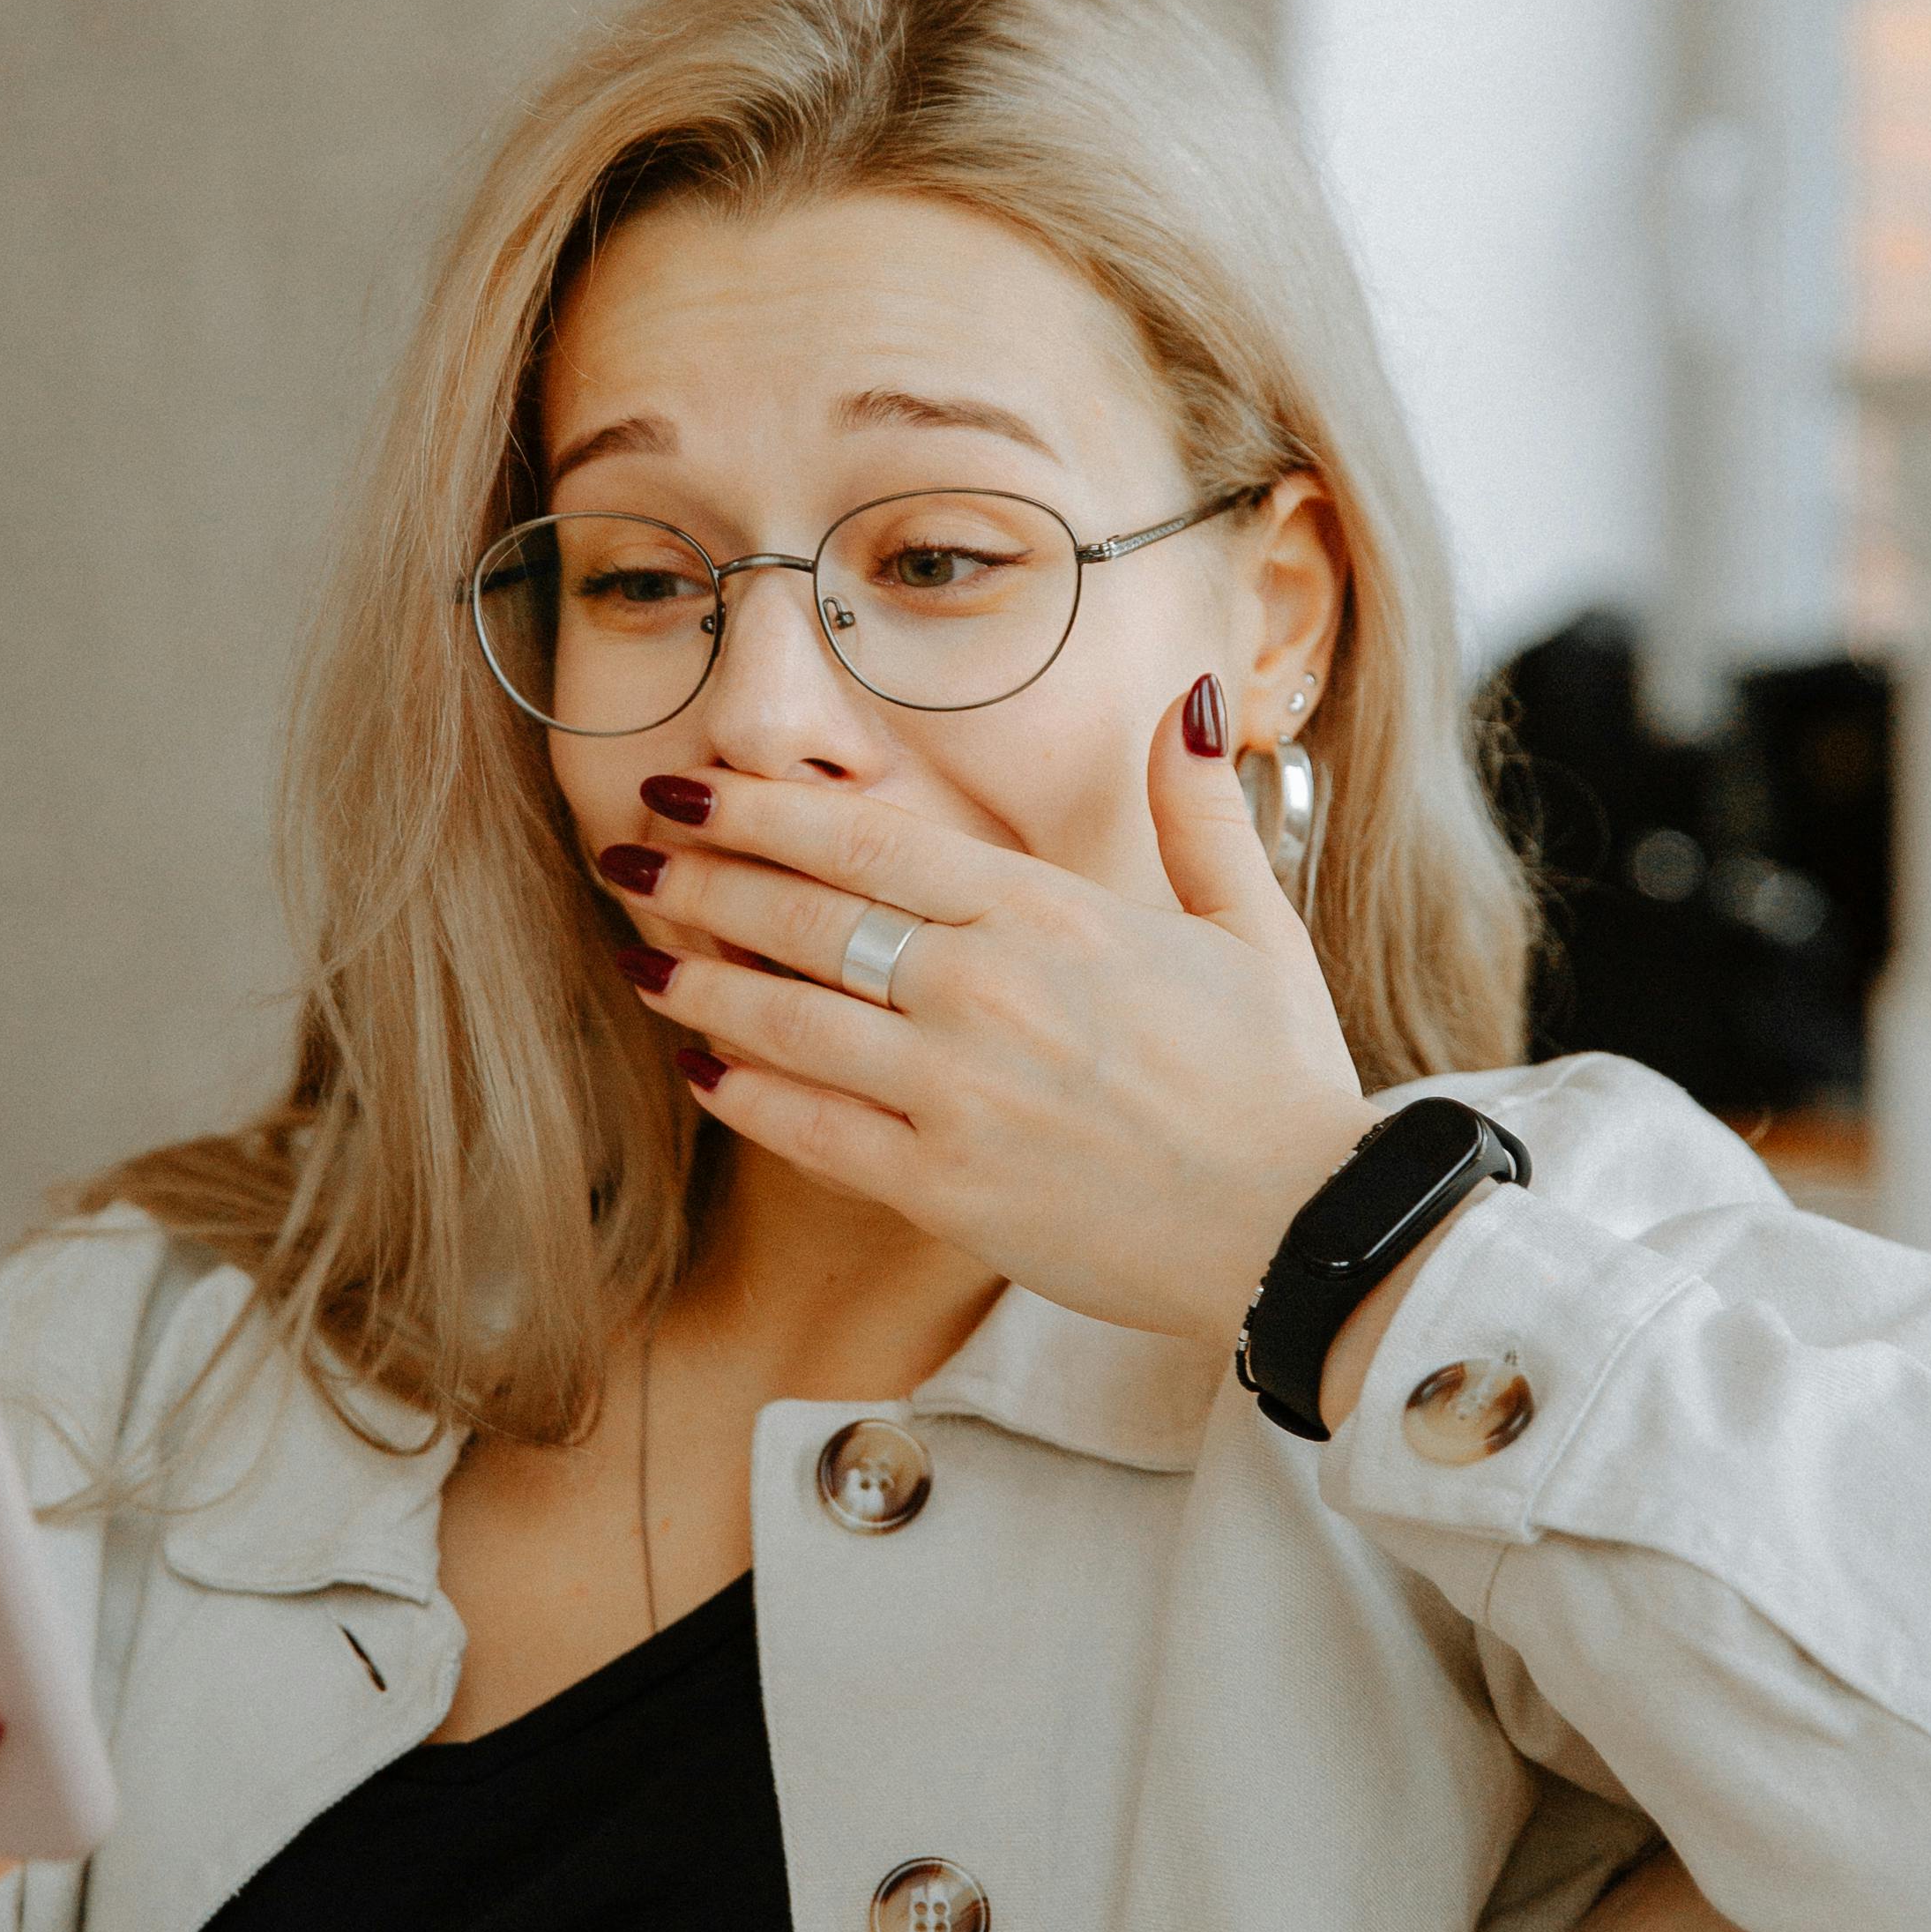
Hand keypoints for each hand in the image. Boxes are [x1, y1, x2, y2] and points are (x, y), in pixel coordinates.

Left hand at [595, 685, 1375, 1345]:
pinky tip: (701, 1069)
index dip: (758, 811)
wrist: (1306, 1231)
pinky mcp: (944, 1187)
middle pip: (801, 918)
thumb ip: (1197, 811)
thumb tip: (1185, 700)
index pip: (863, 843)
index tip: (689, 789)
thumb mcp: (1251, 926)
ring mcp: (955, 1092)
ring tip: (632, 957)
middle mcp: (984, 991)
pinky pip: (812, 1129)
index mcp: (1048, 915)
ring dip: (696, 983)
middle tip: (624, 856)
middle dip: (697, 880)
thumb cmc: (1280, 1081)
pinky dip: (746, 1093)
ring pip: (785, 1019)